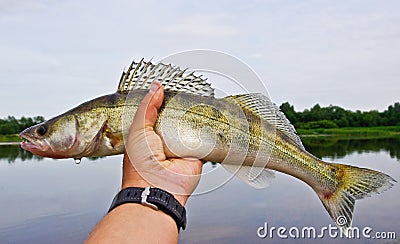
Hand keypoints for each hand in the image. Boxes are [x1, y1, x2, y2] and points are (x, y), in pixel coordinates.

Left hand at [122, 82, 202, 204]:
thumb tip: (156, 88)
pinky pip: (203, 138)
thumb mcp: (138, 129)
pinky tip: (207, 117)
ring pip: (189, 126)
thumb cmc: (140, 166)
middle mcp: (163, 141)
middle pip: (174, 118)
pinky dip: (205, 129)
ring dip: (193, 117)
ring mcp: (180, 147)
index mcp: (147, 136)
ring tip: (197, 101)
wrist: (157, 188)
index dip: (160, 101)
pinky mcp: (196, 153)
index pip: (155, 113)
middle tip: (184, 93)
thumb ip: (147, 107)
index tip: (166, 88)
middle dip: (179, 108)